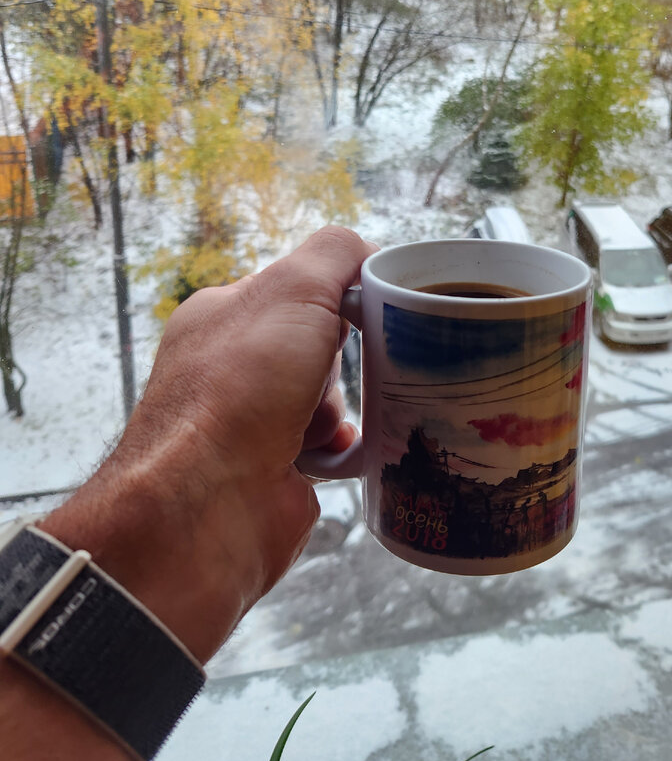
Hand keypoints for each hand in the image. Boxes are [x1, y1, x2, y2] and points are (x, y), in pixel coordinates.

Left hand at [41, 225, 375, 662]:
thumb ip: (335, 254)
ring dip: (344, 405)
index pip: (293, 288)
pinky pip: (331, 448)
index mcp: (222, 317)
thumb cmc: (240, 388)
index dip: (337, 293)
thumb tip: (370, 254)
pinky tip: (341, 451)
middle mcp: (230, 369)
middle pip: (319, 344)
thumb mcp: (293, 289)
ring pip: (328, 397)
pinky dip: (345, 448)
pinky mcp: (276, 473)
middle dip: (344, 355)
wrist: (207, 506)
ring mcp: (250, 424)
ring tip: (334, 420)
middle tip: (362, 363)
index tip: (374, 304)